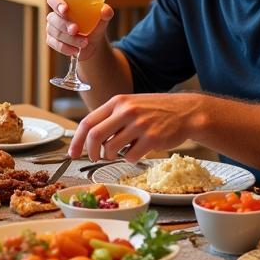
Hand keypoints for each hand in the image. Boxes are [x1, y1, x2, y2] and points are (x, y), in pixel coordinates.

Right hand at [45, 0, 113, 59]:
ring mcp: (52, 28)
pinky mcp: (51, 40)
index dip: (56, 3)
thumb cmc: (94, 26)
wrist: (92, 44)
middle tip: (76, 29)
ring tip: (84, 43)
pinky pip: (53, 43)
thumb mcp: (102, 20)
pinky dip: (65, 48)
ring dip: (69, 38)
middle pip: (53, 17)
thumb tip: (105, 10)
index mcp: (65, 4)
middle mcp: (56, 15)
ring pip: (54, 32)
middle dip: (64, 24)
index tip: (65, 9)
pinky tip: (75, 50)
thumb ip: (106, 13)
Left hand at [68, 93, 193, 161]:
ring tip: (119, 153)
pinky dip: (130, 158)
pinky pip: (131, 156)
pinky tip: (138, 151)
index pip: (87, 122)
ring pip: (111, 149)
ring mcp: (139, 124)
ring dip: (111, 156)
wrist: (186, 111)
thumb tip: (90, 138)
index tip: (72, 153)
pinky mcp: (152, 138)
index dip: (77, 140)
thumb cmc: (155, 111)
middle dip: (90, 152)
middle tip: (93, 158)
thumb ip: (111, 118)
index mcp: (117, 101)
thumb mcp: (131, 105)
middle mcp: (126, 111)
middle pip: (95, 136)